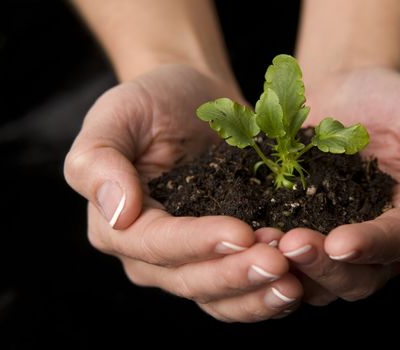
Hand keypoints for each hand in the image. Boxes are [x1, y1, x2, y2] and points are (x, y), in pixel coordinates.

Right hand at [64, 64, 301, 321]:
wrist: (194, 99)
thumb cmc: (152, 102)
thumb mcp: (117, 115)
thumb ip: (99, 160)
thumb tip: (118, 213)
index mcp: (119, 226)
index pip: (157, 245)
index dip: (198, 243)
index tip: (241, 233)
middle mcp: (152, 257)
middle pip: (192, 280)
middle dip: (236, 275)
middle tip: (278, 262)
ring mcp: (192, 262)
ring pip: (221, 297)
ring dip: (258, 293)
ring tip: (293, 279)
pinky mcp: (226, 259)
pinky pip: (245, 290)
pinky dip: (270, 291)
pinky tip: (301, 281)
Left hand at [278, 67, 399, 304]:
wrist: (349, 86)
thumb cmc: (399, 103)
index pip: (398, 246)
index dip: (370, 248)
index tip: (338, 242)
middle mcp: (376, 246)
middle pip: (356, 278)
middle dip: (322, 266)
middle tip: (288, 245)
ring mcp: (334, 241)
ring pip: (317, 280)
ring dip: (290, 269)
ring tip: (261, 246)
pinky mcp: (299, 229)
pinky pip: (284, 256)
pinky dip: (265, 254)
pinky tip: (244, 236)